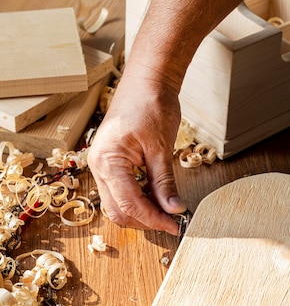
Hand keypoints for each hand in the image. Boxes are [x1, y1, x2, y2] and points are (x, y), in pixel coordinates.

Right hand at [88, 75, 186, 233]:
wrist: (147, 80)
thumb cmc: (151, 103)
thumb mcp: (161, 148)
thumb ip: (164, 183)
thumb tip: (173, 209)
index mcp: (108, 160)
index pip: (129, 203)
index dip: (153, 219)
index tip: (174, 225)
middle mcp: (98, 165)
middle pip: (119, 210)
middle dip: (145, 220)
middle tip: (172, 222)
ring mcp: (102, 166)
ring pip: (118, 205)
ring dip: (142, 212)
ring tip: (167, 211)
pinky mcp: (110, 165)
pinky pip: (121, 192)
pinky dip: (139, 200)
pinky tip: (158, 199)